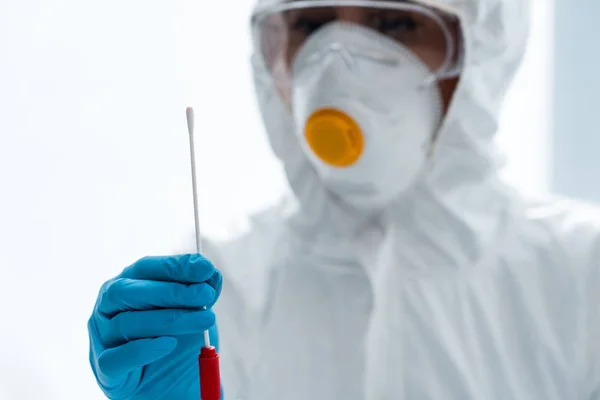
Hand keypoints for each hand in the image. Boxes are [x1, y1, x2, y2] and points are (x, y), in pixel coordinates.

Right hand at [88, 254, 221, 398]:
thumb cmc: (178, 342)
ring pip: (127, 323)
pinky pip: (117, 358)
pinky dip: (143, 350)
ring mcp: (103, 337)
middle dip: (172, 291)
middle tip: (205, 295)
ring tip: (204, 320)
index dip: (175, 266)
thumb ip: (201, 292)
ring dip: (170, 320)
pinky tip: (169, 344)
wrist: (170, 386)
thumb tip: (210, 273)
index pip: (146, 267)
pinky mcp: (105, 369)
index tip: (205, 269)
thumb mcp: (195, 312)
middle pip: (129, 292)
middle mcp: (108, 306)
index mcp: (128, 284)